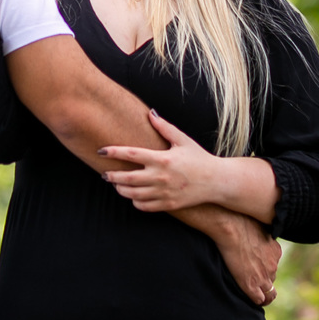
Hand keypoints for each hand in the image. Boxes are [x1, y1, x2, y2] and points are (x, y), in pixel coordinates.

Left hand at [101, 108, 216, 211]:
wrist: (217, 181)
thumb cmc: (199, 158)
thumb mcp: (183, 140)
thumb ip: (164, 127)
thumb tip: (150, 113)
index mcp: (162, 159)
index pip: (132, 154)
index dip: (114, 152)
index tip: (101, 150)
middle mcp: (161, 177)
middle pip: (128, 178)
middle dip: (112, 176)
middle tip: (104, 174)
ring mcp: (164, 193)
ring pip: (134, 195)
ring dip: (122, 190)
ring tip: (116, 184)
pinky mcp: (169, 204)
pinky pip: (145, 206)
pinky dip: (135, 202)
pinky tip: (133, 196)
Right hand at [207, 209, 281, 306]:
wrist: (231, 227)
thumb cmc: (240, 221)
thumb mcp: (259, 225)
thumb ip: (261, 234)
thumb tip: (257, 231)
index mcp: (275, 252)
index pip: (273, 265)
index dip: (265, 268)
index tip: (258, 267)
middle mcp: (273, 266)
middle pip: (272, 278)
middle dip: (264, 279)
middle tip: (252, 278)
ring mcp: (263, 277)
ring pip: (269, 293)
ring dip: (263, 293)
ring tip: (255, 293)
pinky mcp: (251, 285)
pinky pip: (259, 300)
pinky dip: (256, 300)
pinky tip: (249, 297)